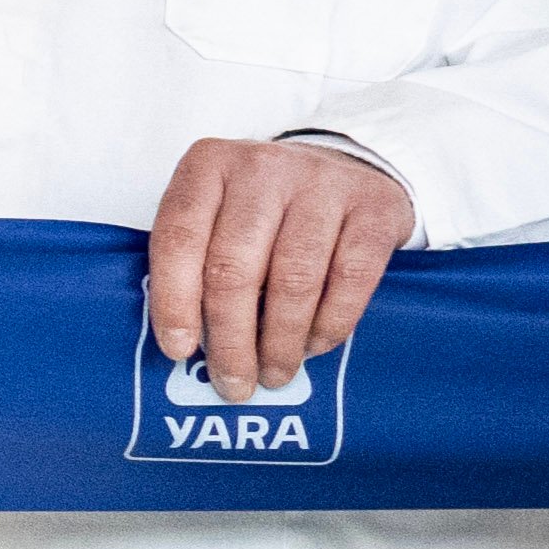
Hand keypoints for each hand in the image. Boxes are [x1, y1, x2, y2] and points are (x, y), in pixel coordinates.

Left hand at [145, 133, 415, 406]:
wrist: (346, 171)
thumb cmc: (266, 210)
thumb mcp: (218, 215)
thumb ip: (195, 262)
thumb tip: (182, 346)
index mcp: (208, 165)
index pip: (177, 239)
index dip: (173, 301)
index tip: (179, 351)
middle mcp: (262, 166)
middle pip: (234, 268)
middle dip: (230, 339)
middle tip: (232, 383)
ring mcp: (322, 182)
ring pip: (292, 279)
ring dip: (280, 341)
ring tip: (274, 373)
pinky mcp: (375, 207)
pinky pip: (349, 280)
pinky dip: (329, 324)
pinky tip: (313, 347)